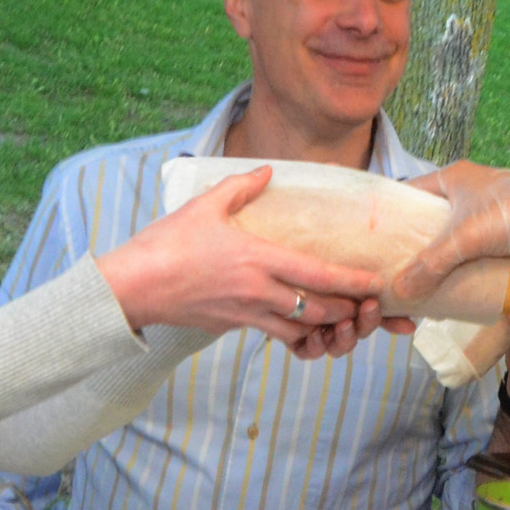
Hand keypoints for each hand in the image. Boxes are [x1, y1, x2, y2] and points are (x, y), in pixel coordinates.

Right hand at [95, 168, 385, 353]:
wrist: (133, 287)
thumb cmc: (166, 244)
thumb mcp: (205, 206)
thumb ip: (241, 186)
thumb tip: (267, 171)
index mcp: (258, 259)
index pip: (319, 275)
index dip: (353, 282)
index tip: (376, 284)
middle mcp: (259, 292)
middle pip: (319, 310)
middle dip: (348, 312)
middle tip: (367, 307)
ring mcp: (246, 314)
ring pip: (301, 331)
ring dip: (325, 328)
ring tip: (341, 319)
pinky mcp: (232, 327)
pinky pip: (275, 337)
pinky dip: (295, 337)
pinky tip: (302, 328)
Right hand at [393, 161, 509, 304]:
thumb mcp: (464, 237)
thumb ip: (430, 264)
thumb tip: (398, 291)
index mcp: (453, 178)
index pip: (410, 193)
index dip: (392, 214)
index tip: (373, 241)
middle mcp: (469, 192)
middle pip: (431, 220)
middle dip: (415, 245)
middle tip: (394, 271)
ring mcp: (489, 214)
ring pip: (455, 240)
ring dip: (442, 261)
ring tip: (418, 285)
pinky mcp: (507, 236)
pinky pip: (476, 254)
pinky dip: (465, 270)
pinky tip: (452, 289)